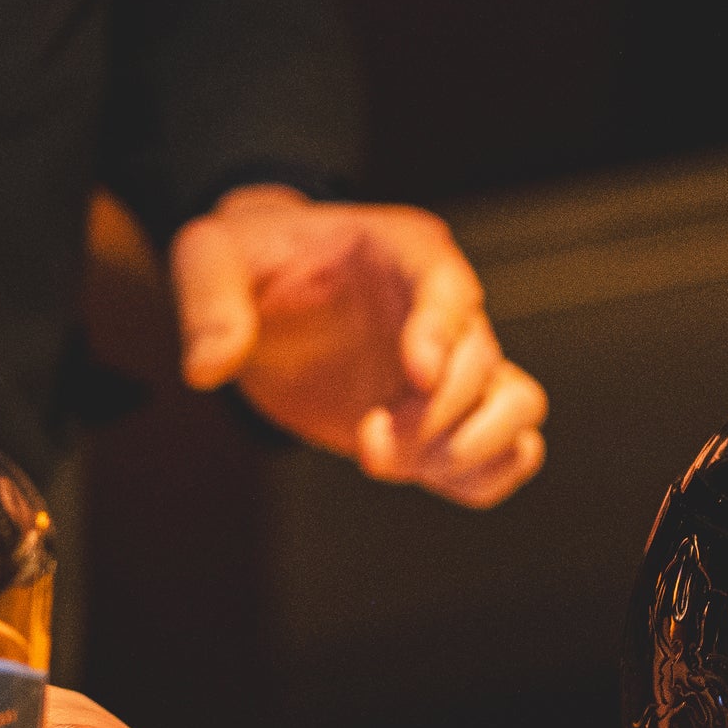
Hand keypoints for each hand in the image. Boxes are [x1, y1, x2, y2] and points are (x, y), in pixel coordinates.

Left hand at [170, 185, 546, 508]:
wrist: (266, 299)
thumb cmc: (252, 260)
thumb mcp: (211, 255)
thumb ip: (210, 302)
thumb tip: (208, 366)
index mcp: (403, 251)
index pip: (449, 286)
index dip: (443, 332)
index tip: (417, 376)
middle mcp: (445, 309)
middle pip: (485, 359)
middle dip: (434, 414)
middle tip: (372, 442)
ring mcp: (455, 366)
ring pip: (519, 405)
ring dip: (471, 446)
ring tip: (400, 462)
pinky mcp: (446, 418)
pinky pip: (509, 450)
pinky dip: (487, 475)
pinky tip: (425, 475)